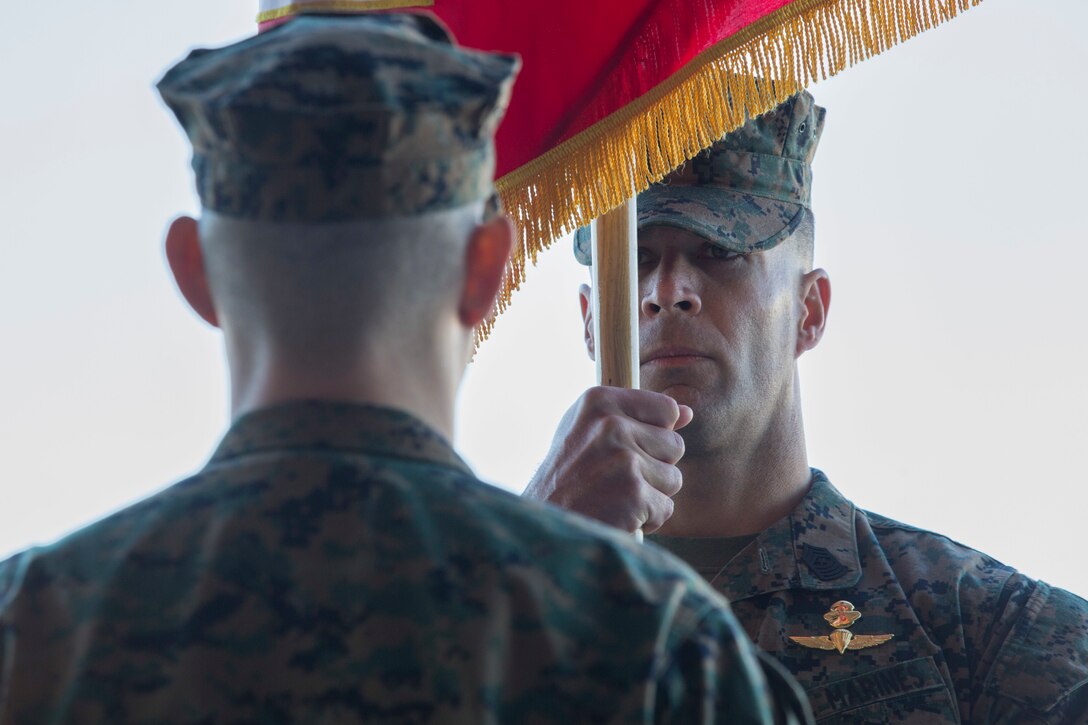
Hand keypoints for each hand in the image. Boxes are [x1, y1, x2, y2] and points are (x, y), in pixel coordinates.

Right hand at [524, 386, 692, 532]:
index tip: (625, 450)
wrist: (542, 523)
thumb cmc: (566, 478)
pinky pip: (666, 508)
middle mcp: (611, 425)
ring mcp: (624, 459)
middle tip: (615, 481)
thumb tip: (687, 412)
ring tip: (614, 498)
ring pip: (674, 479)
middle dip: (654, 469)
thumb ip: (636, 417)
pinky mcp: (634, 493)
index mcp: (599, 401)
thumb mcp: (589, 432)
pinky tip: (617, 516)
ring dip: (651, 496)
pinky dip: (646, 520)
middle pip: (675, 446)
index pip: (667, 409)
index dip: (654, 435)